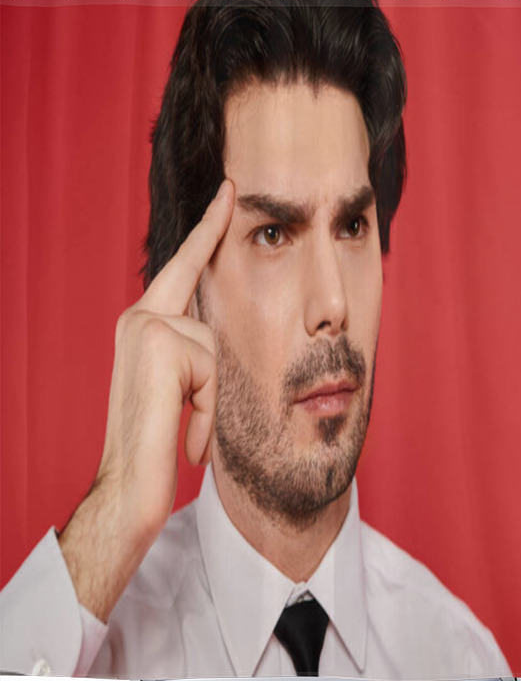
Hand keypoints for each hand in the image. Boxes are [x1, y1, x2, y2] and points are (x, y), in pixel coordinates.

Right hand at [57, 179, 234, 622]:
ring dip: (213, 399)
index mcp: (144, 324)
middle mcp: (139, 317)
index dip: (208, 228)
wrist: (131, 490)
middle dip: (214, 380)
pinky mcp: (155, 344)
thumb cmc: (163, 444)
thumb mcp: (186, 389)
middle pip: (214, 322)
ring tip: (185, 430)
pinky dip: (208, 406)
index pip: (186, 266)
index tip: (229, 190)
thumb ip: (199, 351)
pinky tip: (183, 435)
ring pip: (217, 348)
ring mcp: (143, 327)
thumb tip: (223, 335)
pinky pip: (212, 366)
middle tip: (184, 415)